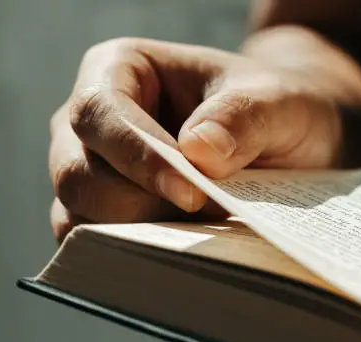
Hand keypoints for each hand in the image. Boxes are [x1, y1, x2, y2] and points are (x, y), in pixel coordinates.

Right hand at [49, 37, 341, 241]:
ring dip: (138, 234)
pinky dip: (133, 254)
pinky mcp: (108, 211)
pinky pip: (98, 242)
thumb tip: (198, 152)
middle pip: (77, 172)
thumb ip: (243, 117)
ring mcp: (96, 169)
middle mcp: (95, 122)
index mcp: (119, 68)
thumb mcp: (277, 101)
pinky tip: (184, 253)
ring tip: (202, 232)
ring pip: (80, 213)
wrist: (283, 135)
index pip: (100, 113)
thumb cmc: (271, 107)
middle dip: (137, 205)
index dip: (138, 158)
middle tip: (207, 216)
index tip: (192, 194)